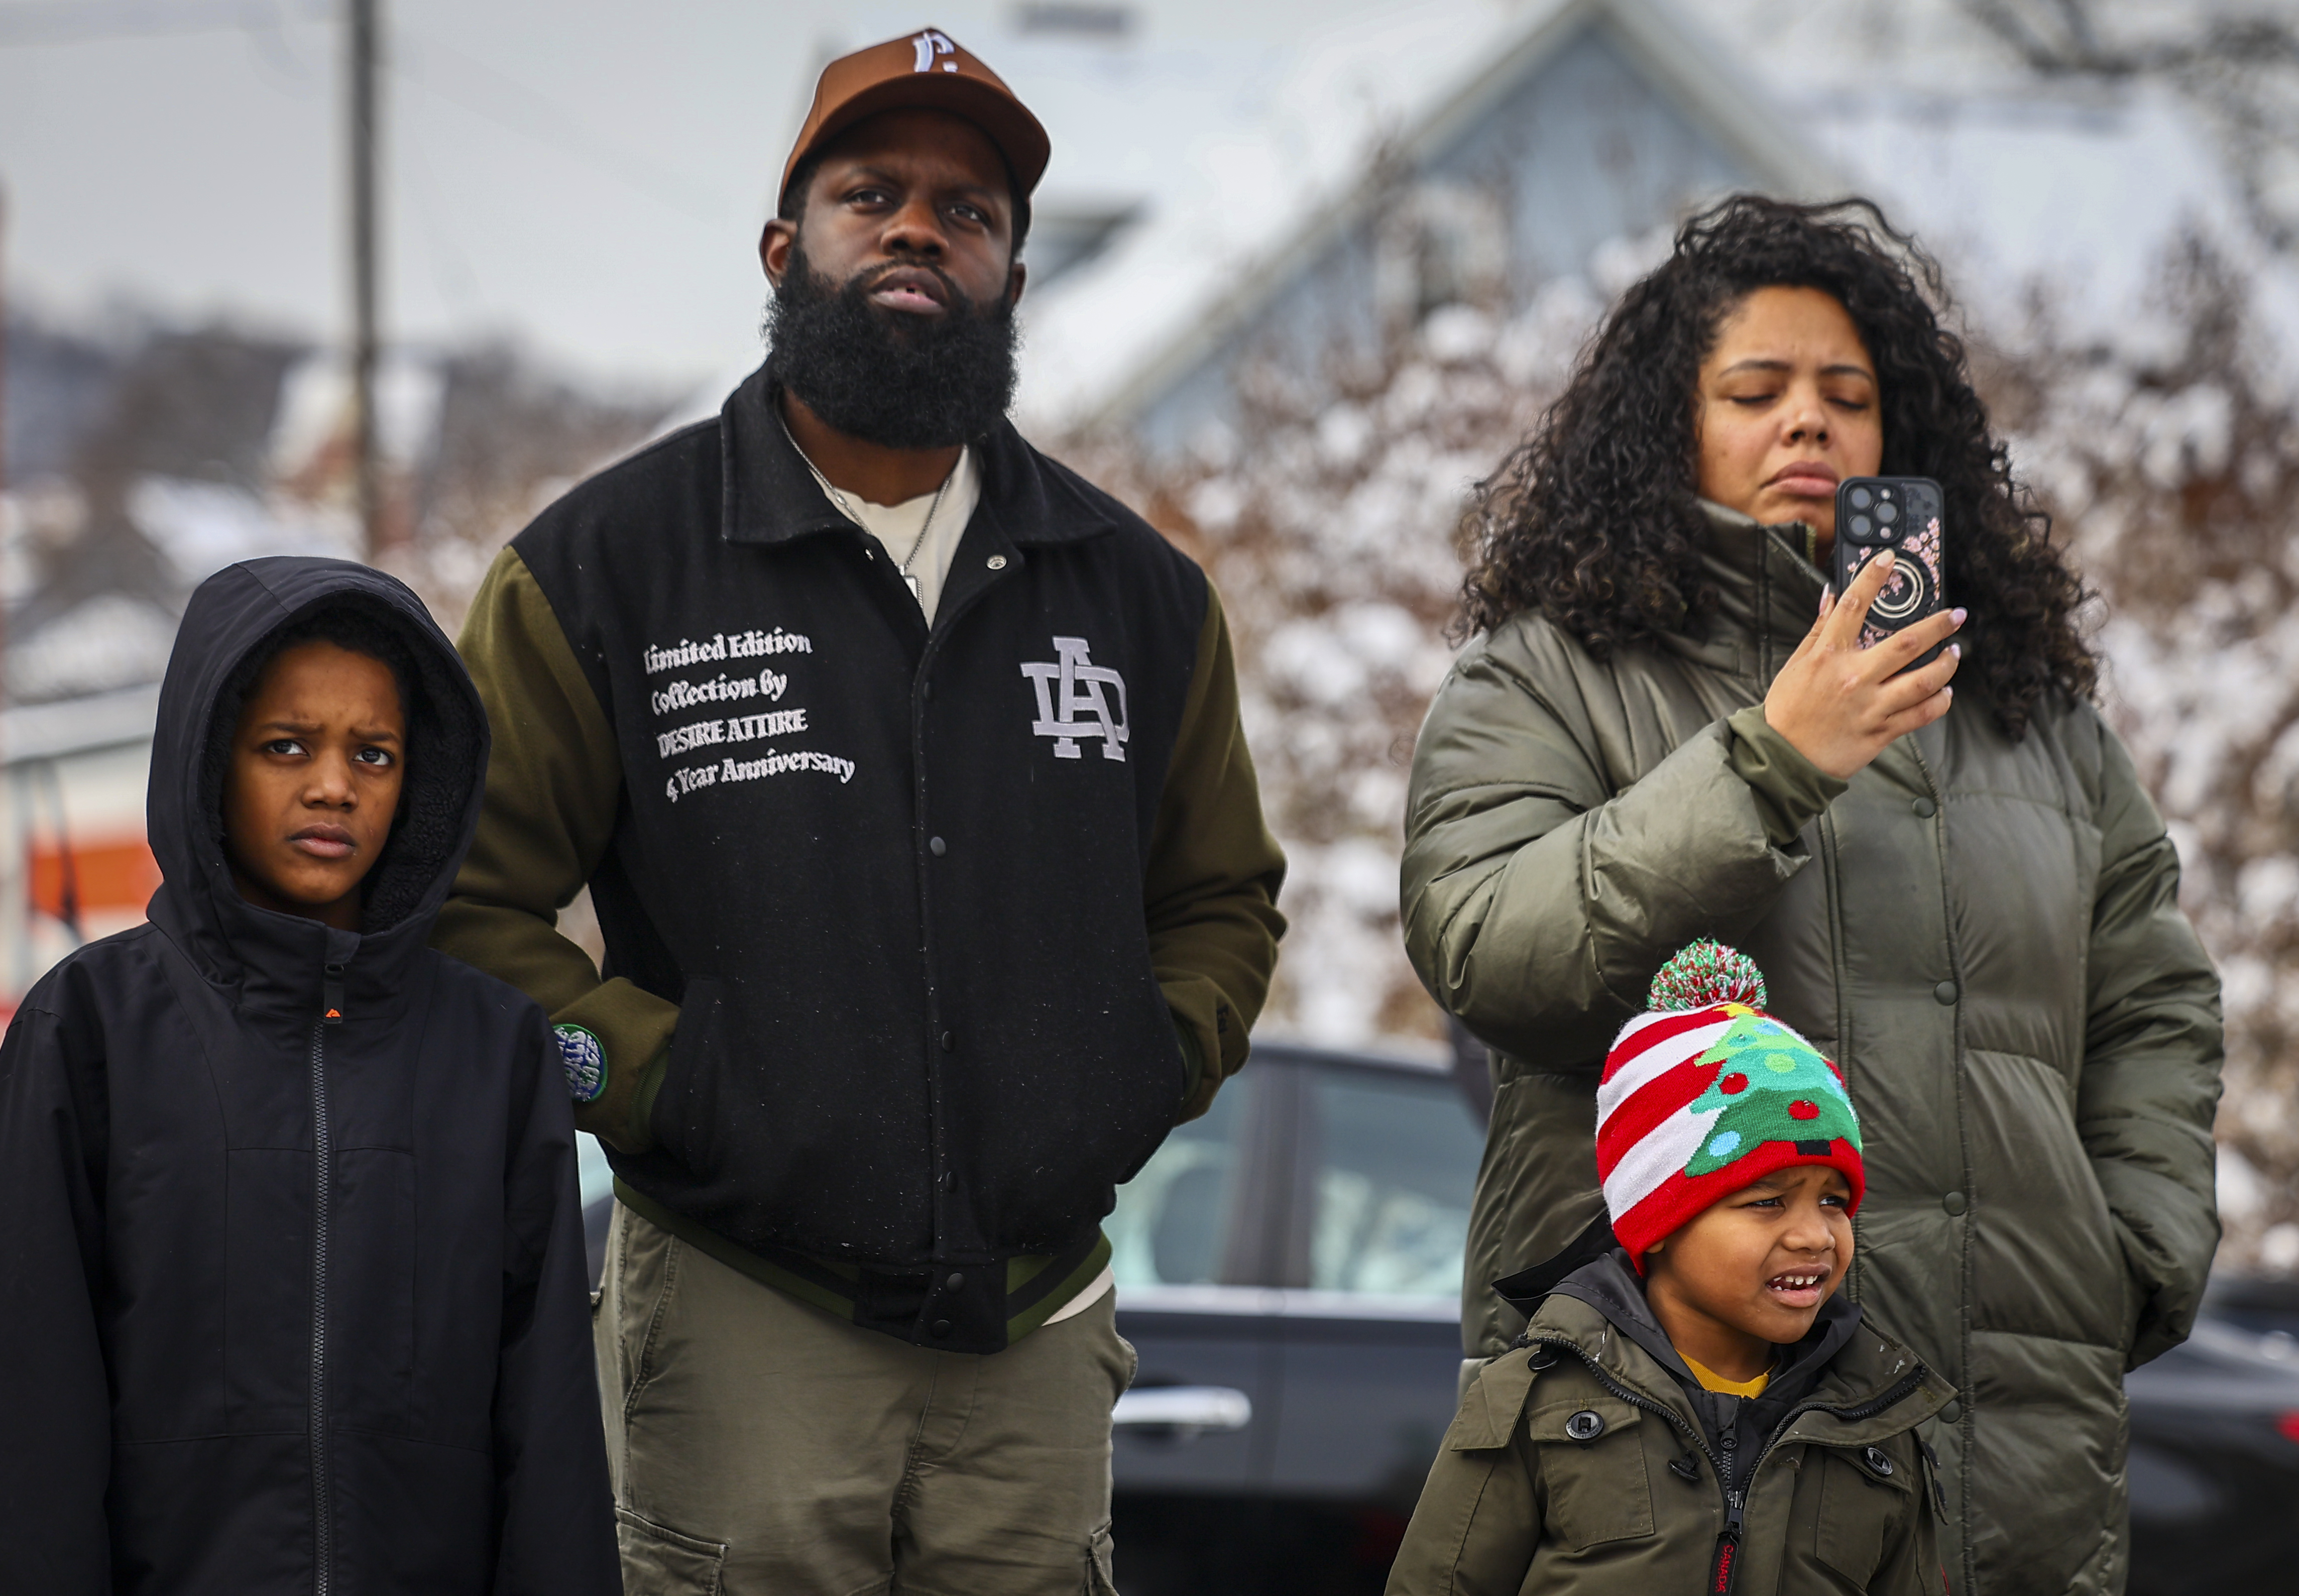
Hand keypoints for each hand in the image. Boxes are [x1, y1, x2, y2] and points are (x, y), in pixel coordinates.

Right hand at [1763, 551, 1963, 780]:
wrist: (1783, 758)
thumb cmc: (1787, 711)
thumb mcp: (1796, 665)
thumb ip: (1818, 630)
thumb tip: (1831, 595)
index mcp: (1828, 656)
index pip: (1853, 605)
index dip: (1873, 576)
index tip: (1890, 558)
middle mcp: (1854, 678)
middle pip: (1907, 644)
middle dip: (1938, 625)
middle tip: (1957, 614)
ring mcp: (1871, 706)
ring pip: (1923, 681)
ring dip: (1946, 664)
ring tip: (1955, 653)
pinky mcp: (1881, 732)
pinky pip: (1921, 714)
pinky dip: (1940, 702)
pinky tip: (1945, 692)